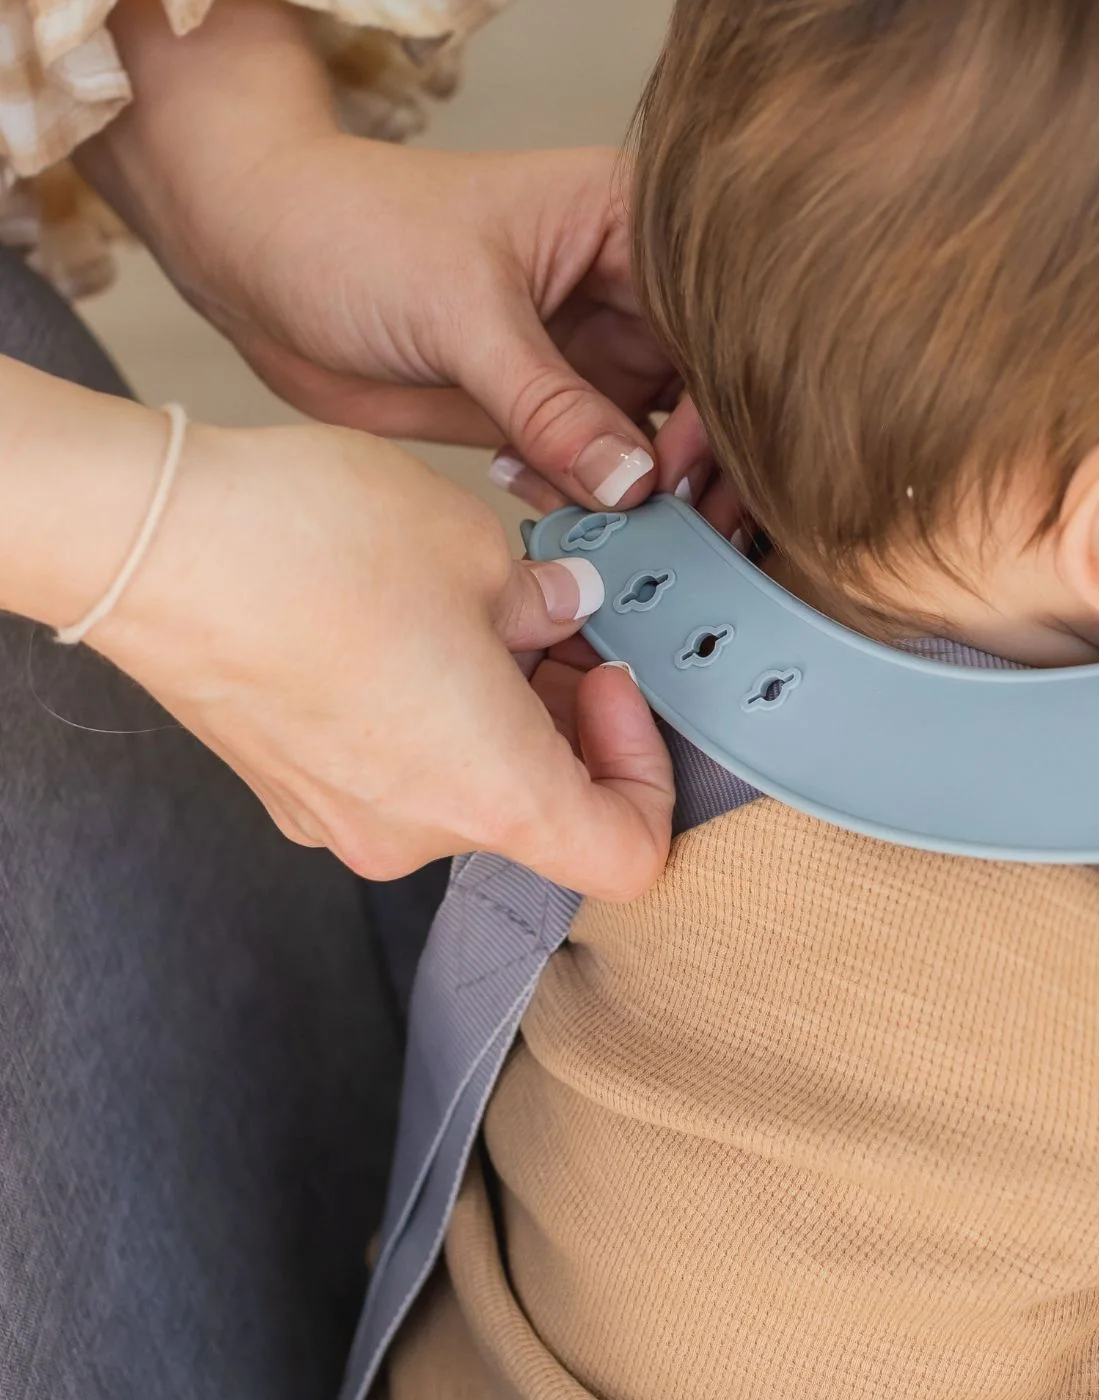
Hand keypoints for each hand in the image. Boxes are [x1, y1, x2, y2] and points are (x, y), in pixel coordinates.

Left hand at [79, 0, 740, 529]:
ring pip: (665, 436)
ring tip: (618, 533)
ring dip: (648, 492)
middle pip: (711, 388)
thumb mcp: (460, 312)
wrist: (256, 259)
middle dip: (700, 462)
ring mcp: (595, 348)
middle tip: (687, 534)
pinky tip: (540, 495)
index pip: (714, 323)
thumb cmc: (354, 231)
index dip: (716, 403)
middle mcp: (631, 287)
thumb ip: (549, 403)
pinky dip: (587, 496)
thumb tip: (635, 484)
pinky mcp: (552, 402)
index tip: (677, 475)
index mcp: (631, 223)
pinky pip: (603, 466)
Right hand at [81, 409, 677, 895]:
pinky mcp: (291, 787)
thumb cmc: (317, 546)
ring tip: (482, 599)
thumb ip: (547, 596)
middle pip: (542, 808)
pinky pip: (395, 765)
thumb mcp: (480, 547)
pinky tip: (409, 617)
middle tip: (563, 614)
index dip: (651, 777)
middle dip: (571, 714)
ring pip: (467, 780)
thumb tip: (567, 605)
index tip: (618, 681)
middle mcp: (416, 833)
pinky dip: (428, 709)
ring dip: (499, 704)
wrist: (147, 541)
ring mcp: (343, 818)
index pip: (626, 857)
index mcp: (492, 794)